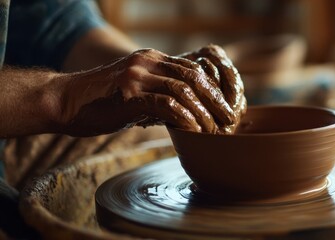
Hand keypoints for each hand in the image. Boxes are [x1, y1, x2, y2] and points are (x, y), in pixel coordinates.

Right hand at [55, 47, 238, 136]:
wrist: (65, 102)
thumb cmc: (102, 103)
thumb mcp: (137, 94)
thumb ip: (161, 98)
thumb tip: (189, 116)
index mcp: (152, 59)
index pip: (193, 69)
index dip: (213, 90)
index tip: (225, 109)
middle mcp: (147, 62)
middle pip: (194, 77)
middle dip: (215, 100)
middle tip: (229, 120)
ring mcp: (138, 76)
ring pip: (184, 91)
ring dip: (203, 114)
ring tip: (214, 131)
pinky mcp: (129, 95)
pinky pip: (167, 105)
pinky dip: (185, 119)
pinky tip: (194, 132)